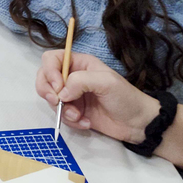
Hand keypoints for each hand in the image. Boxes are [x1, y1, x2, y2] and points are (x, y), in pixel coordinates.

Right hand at [35, 51, 159, 142]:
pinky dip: (70, 121)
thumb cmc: (126, 98)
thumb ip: (80, 81)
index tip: (58, 87)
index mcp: (80, 64)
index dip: (49, 71)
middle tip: (57, 103)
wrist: (138, 124)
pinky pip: (60, 115)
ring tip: (79, 116)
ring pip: (51, 99)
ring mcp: (72, 95)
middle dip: (48, 92)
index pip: (52, 59)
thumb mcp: (106, 82)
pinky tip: (86, 123)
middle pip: (44, 77)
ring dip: (62, 110)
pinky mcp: (74, 112)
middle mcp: (73, 77)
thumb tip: (60, 93)